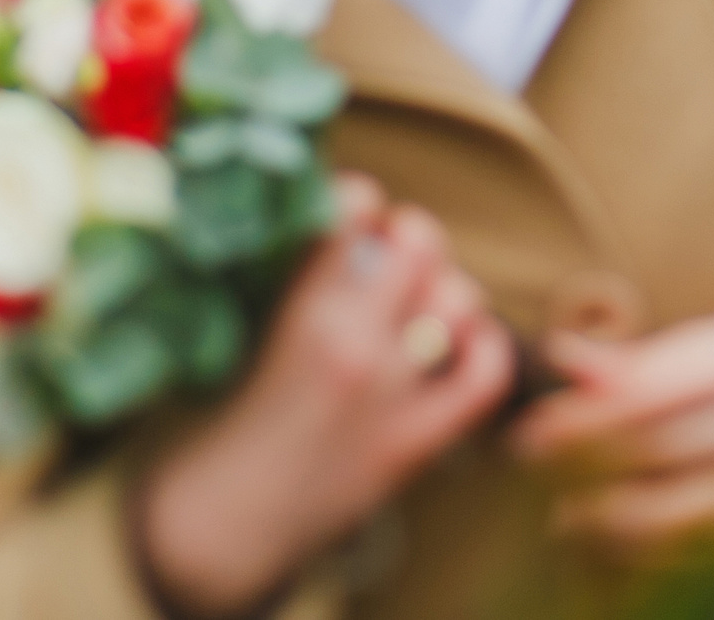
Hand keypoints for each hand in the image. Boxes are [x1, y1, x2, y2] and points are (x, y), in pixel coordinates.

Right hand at [136, 174, 514, 615]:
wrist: (228, 516)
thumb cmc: (232, 410)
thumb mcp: (249, 325)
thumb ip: (298, 274)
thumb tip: (345, 211)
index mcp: (300, 307)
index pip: (354, 204)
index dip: (360, 197)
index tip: (352, 213)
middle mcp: (353, 342)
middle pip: (420, 240)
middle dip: (409, 236)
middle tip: (393, 254)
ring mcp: (392, 393)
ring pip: (458, 298)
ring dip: (446, 291)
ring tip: (423, 302)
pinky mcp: (418, 440)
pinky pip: (484, 374)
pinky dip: (485, 346)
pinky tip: (464, 340)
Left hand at [507, 302, 713, 560]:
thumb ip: (645, 360)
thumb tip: (565, 361)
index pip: (653, 401)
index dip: (582, 422)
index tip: (533, 429)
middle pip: (657, 460)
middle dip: (583, 470)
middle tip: (530, 469)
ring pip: (674, 520)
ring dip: (606, 522)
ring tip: (561, 513)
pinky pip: (700, 552)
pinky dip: (647, 551)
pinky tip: (611, 537)